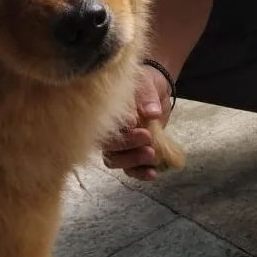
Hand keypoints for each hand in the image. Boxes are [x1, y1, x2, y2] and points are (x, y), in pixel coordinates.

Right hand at [102, 64, 172, 181]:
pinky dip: (140, 173)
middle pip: (108, 149)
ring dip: (133, 162)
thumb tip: (152, 113)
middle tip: (148, 138)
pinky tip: (153, 173)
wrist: (154, 89)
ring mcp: (118, 145)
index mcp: (103, 114)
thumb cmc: (143, 83)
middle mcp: (106, 132)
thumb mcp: (145, 83)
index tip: (138, 125)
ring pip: (116, 161)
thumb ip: (147, 97)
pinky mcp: (132, 153)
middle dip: (128, 148)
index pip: (104, 129)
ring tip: (152, 156)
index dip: (120, 132)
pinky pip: (130, 169)